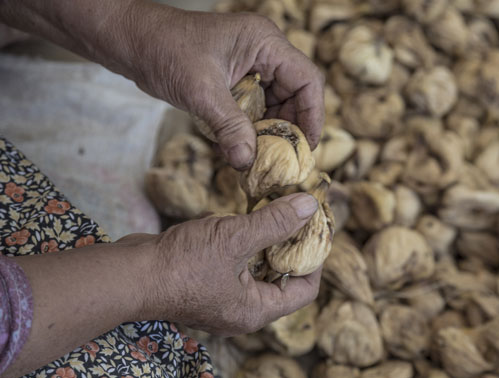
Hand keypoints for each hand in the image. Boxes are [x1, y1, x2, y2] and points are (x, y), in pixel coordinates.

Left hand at [122, 6, 324, 169]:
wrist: (131, 40)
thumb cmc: (165, 49)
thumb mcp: (201, 90)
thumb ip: (229, 126)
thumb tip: (247, 162)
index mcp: (265, 43)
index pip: (307, 80)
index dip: (313, 116)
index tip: (307, 147)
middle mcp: (264, 53)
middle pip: (295, 96)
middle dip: (289, 128)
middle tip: (283, 160)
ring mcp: (250, 66)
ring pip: (276, 105)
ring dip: (269, 132)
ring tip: (261, 158)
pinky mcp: (236, 80)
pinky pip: (255, 108)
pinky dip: (251, 129)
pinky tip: (242, 148)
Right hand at [137, 193, 320, 335]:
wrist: (128, 275)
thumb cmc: (180, 264)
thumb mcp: (235, 237)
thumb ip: (275, 222)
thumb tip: (309, 207)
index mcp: (256, 311)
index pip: (305, 291)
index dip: (316, 260)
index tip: (317, 229)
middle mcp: (242, 312)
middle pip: (283, 280)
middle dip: (291, 247)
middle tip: (297, 215)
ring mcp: (223, 301)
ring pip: (258, 271)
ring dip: (266, 243)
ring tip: (270, 213)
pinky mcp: (205, 288)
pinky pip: (236, 267)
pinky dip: (243, 246)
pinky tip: (239, 222)